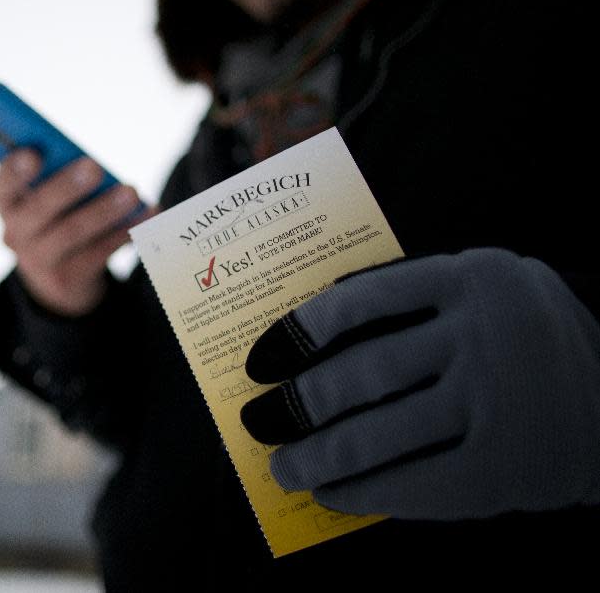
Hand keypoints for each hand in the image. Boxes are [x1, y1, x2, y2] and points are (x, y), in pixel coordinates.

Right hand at [0, 149, 151, 316]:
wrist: (57, 276)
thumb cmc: (56, 215)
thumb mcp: (47, 195)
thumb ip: (58, 176)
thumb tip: (91, 165)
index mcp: (7, 202)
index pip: (1, 185)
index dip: (14, 170)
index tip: (33, 153)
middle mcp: (15, 232)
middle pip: (38, 210)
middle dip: (66, 187)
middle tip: (94, 167)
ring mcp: (38, 260)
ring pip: (71, 233)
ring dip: (103, 210)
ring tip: (131, 192)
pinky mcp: (67, 279)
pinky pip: (98, 253)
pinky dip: (124, 231)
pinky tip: (147, 213)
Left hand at [239, 248, 599, 519]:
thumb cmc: (517, 334)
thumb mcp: (478, 290)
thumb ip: (408, 300)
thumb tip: (302, 346)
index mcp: (469, 277)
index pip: (358, 299)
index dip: (296, 333)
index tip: (257, 362)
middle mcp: (483, 334)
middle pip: (362, 374)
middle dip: (295, 407)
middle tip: (256, 424)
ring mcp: (497, 402)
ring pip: (379, 436)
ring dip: (316, 459)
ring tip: (281, 470)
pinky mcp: (508, 466)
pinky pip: (415, 486)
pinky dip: (362, 494)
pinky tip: (332, 496)